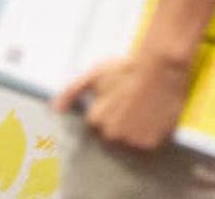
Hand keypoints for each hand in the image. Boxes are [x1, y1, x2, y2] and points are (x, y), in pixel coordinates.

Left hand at [52, 51, 191, 151]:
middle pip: (112, 133)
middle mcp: (112, 135)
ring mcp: (132, 141)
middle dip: (118, 121)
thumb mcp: (94, 75)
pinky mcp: (151, 144)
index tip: (115, 98)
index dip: (106, 108)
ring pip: (129, 140)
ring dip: (133, 128)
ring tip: (142, 108)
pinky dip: (148, 133)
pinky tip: (151, 116)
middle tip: (129, 102)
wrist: (159, 70)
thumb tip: (55, 108)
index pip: (96, 122)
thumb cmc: (126, 69)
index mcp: (97, 119)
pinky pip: (146, 144)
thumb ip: (72, 92)